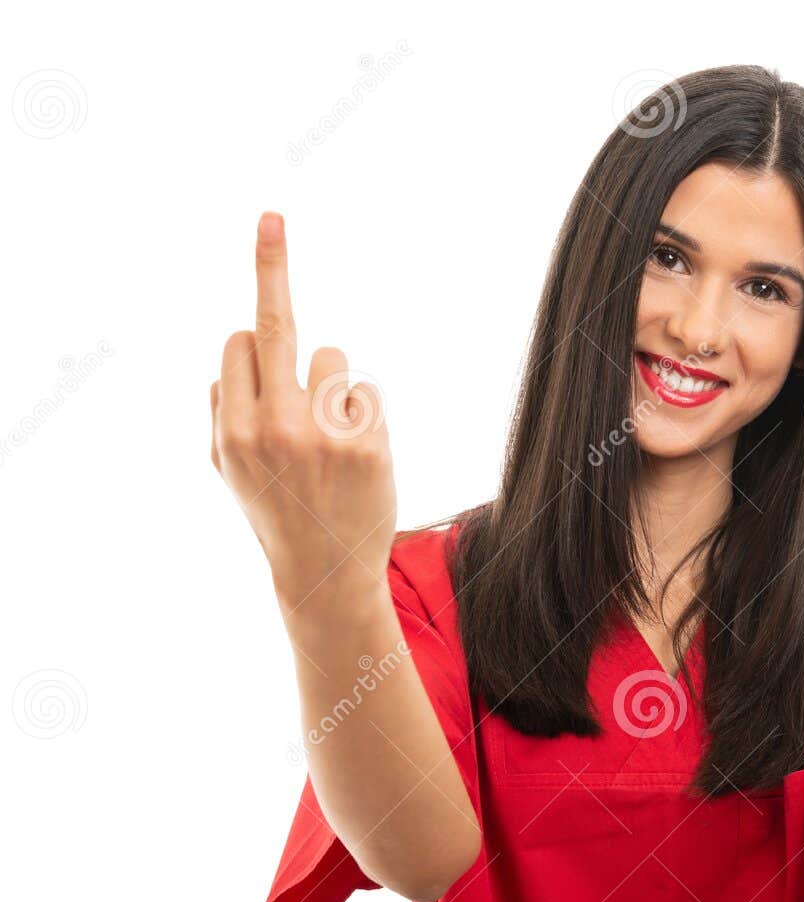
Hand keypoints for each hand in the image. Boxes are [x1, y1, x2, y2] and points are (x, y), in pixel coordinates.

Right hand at [210, 212, 396, 612]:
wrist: (326, 572)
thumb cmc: (275, 509)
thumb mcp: (229, 468)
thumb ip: (222, 410)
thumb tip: (233, 351)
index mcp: (234, 430)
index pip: (242, 344)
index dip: (254, 346)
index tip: (262, 276)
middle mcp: (276, 427)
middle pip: (275, 324)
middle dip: (269, 265)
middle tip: (269, 216)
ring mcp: (326, 434)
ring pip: (331, 356)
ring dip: (329, 381)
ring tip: (327, 433)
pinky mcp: (371, 442)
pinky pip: (365, 390)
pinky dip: (360, 411)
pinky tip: (354, 451)